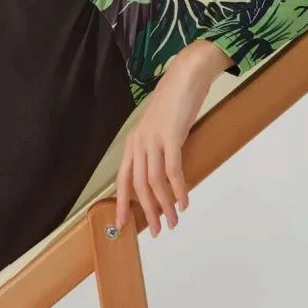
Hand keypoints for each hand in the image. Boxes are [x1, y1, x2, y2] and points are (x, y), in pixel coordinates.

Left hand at [115, 58, 216, 237]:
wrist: (185, 77)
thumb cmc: (174, 104)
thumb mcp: (159, 130)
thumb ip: (156, 150)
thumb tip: (163, 175)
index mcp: (132, 144)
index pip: (123, 180)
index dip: (123, 204)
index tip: (122, 225)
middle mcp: (138, 144)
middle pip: (139, 186)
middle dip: (148, 212)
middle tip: (158, 230)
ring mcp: (153, 140)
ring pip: (155, 182)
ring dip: (165, 206)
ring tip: (174, 222)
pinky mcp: (171, 137)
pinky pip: (172, 171)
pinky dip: (178, 190)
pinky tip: (183, 203)